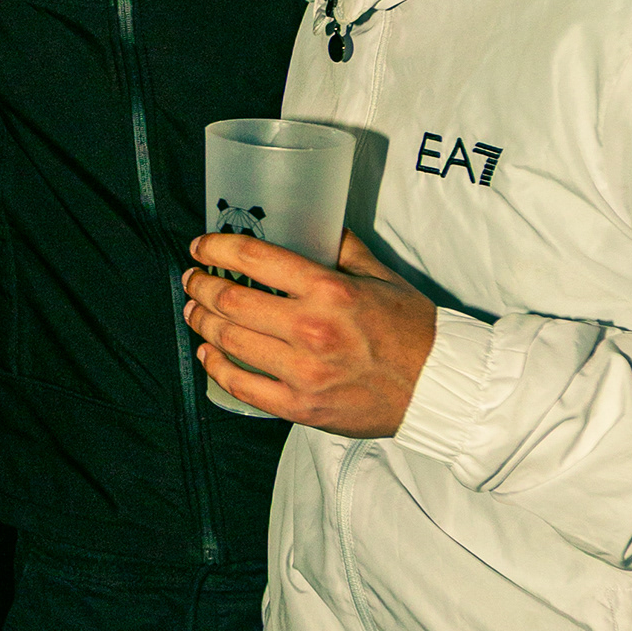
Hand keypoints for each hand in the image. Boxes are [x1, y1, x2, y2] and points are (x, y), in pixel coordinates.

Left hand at [183, 226, 436, 436]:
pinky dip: (217, 366)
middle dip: (201, 285)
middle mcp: (311, 330)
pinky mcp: (300, 405)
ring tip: (194, 309)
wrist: (438, 387)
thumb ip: (344, 249)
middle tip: (192, 278)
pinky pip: (243, 386)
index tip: (202, 246)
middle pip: (233, 300)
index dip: (218, 248)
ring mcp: (303, 372)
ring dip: (202, 321)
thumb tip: (318, 225)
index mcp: (330, 291)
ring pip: (231, 340)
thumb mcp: (381, 277)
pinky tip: (207, 352)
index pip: (256, 259)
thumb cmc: (413, 330)